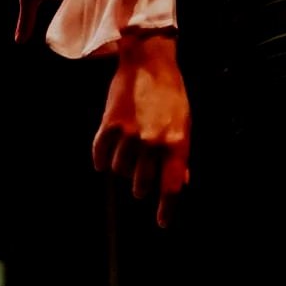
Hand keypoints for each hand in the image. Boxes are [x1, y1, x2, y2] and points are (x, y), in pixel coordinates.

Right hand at [93, 31, 191, 228]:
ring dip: (123, 167)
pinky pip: (101, 154)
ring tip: (126, 154)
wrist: (148, 62)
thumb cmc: (171, 94)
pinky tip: (103, 160)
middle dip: (140, 185)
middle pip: (142, 183)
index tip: (161, 223)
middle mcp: (153, 143)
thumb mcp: (185, 124)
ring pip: (120, 170)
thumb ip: (181, 155)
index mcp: (177, 144)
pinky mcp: (109, 124)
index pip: (171, 187)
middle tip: (140, 181)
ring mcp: (130, 134)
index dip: (166, 209)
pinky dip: (101, 160)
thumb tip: (182, 182)